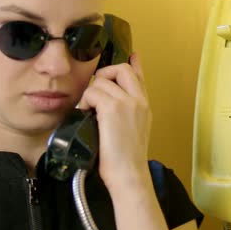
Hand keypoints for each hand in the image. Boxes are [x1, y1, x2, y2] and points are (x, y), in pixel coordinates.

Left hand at [77, 52, 152, 189]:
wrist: (129, 174)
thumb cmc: (126, 159)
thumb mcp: (134, 131)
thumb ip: (127, 113)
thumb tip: (110, 103)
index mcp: (145, 105)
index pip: (140, 76)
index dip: (134, 63)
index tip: (133, 55)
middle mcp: (139, 100)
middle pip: (121, 69)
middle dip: (104, 75)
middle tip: (95, 94)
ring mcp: (127, 102)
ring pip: (101, 81)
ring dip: (90, 94)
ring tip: (88, 112)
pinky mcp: (113, 108)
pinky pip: (93, 92)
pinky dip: (86, 101)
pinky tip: (86, 115)